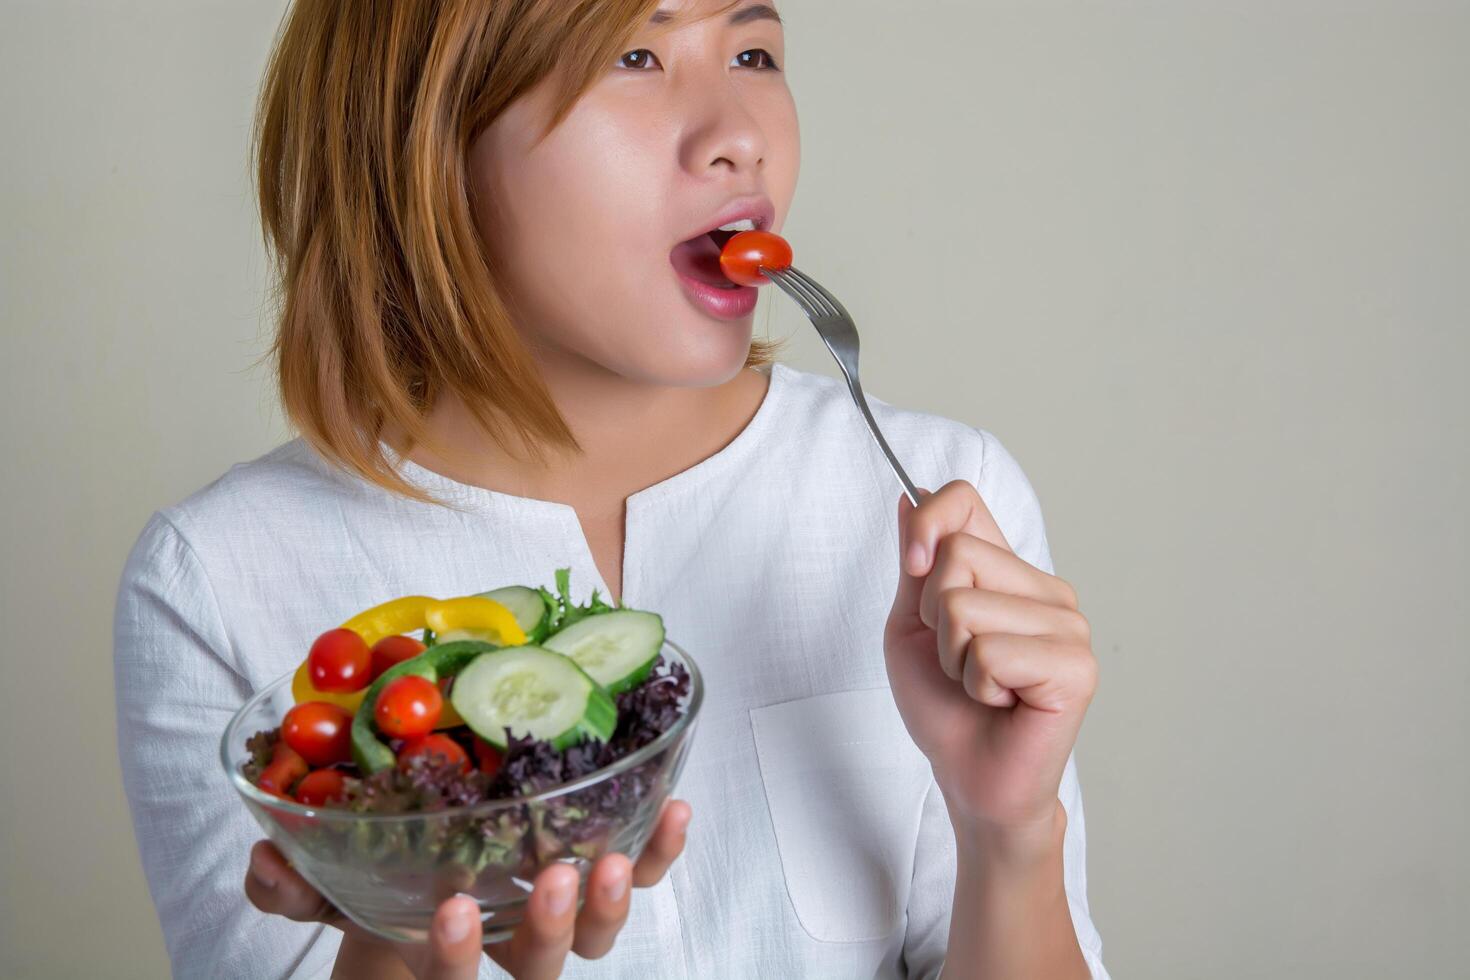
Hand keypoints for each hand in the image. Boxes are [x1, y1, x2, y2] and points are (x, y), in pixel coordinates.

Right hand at [245, 798, 691, 978]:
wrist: (435, 851)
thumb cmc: (384, 879)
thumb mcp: (331, 882)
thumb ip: (295, 883)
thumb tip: (266, 859)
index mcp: (446, 949)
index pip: (455, 977)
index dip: (455, 957)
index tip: (450, 910)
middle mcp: (509, 940)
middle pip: (543, 970)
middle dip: (551, 932)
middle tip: (554, 882)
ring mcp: (560, 908)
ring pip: (598, 934)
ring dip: (610, 901)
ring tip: (609, 858)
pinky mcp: (601, 865)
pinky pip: (641, 871)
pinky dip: (659, 848)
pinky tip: (672, 809)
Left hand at [884, 482, 1096, 842]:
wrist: (970, 778)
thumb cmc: (945, 707)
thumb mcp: (912, 626)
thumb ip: (916, 563)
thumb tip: (911, 495)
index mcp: (1009, 572)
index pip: (964, 499)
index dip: (927, 521)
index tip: (913, 567)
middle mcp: (1046, 590)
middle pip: (957, 555)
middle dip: (935, 619)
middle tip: (960, 663)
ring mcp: (1069, 625)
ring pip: (966, 606)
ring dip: (955, 659)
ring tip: (983, 687)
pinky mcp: (1075, 666)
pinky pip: (991, 652)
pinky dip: (978, 685)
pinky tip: (1003, 703)